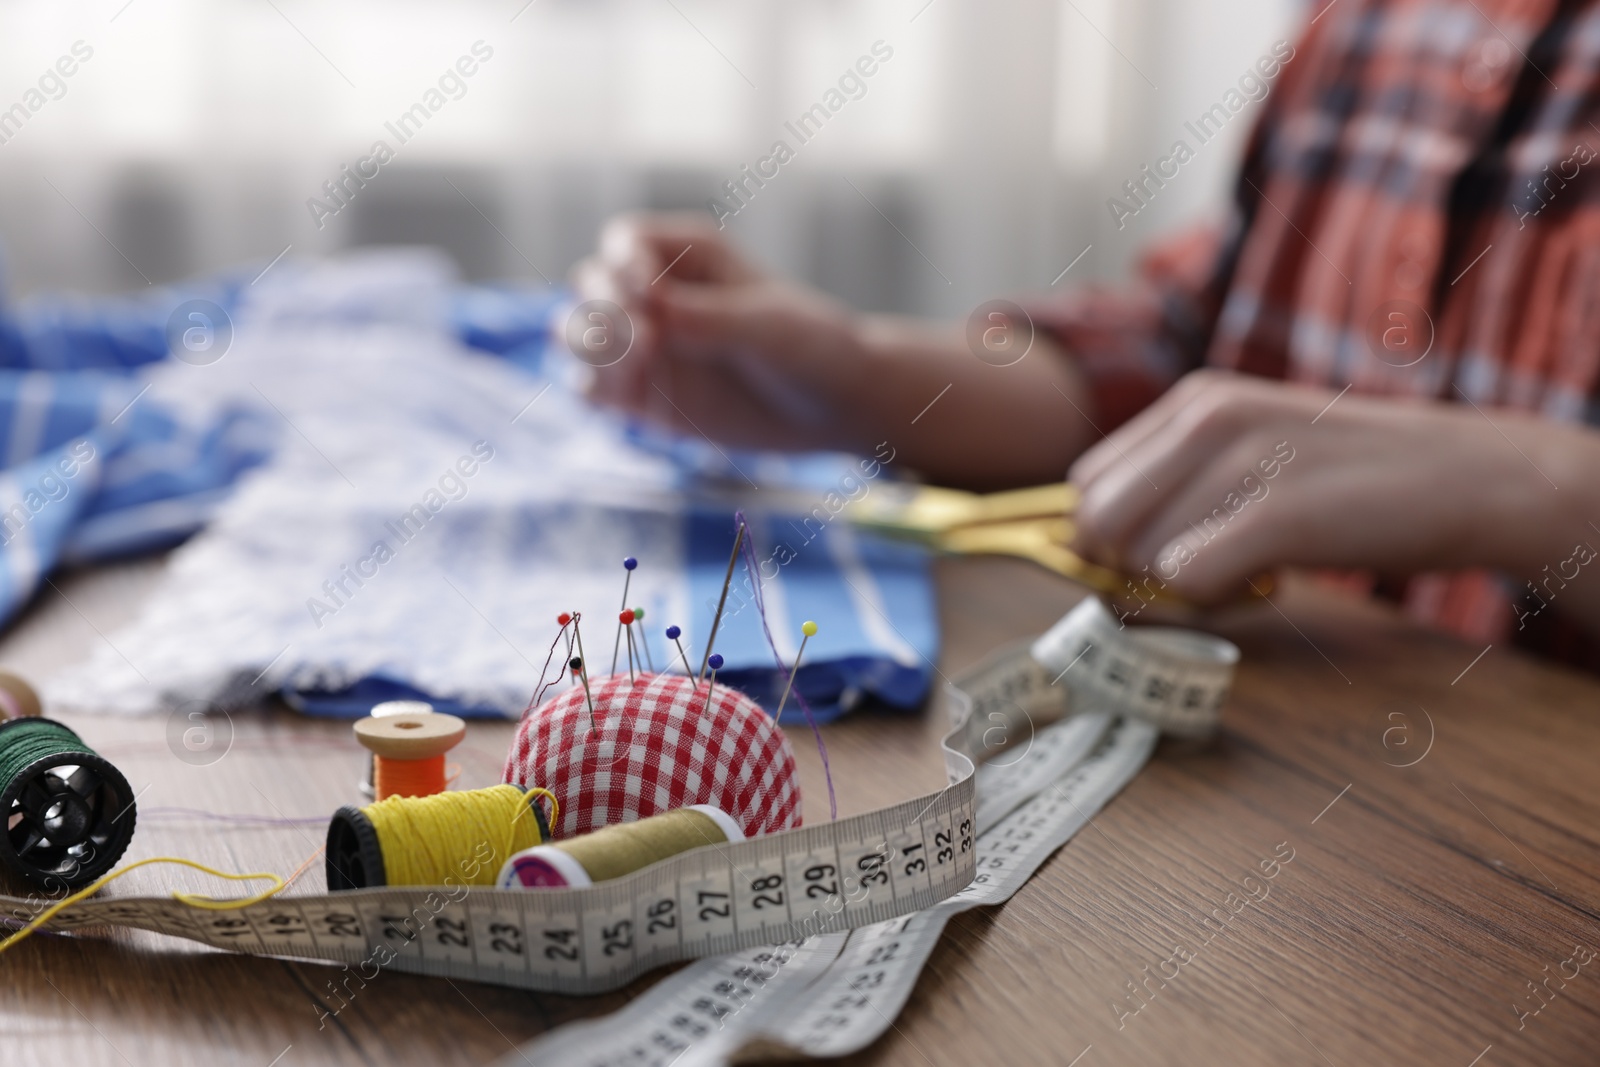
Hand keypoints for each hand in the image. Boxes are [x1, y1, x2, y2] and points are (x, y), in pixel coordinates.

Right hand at [571, 214, 868, 451]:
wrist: (833, 405)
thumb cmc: (810, 347)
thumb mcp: (766, 325)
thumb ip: (707, 317)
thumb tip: (651, 311)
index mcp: (688, 254)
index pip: (625, 240)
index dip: (624, 264)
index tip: (650, 294)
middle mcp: (657, 295)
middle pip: (590, 283)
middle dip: (605, 309)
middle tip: (648, 343)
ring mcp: (645, 347)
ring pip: (578, 335)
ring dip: (589, 348)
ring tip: (634, 368)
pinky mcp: (643, 396)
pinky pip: (591, 389)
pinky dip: (594, 391)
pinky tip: (625, 401)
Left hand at [1068, 369, 1597, 605]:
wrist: (1471, 477)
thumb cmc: (1352, 480)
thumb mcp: (1254, 452)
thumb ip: (1180, 487)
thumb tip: (1095, 553)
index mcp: (1194, 400)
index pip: (1086, 483)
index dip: (1109, 537)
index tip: (1160, 557)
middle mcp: (1206, 417)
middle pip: (1096, 521)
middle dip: (1129, 567)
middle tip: (1198, 574)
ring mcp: (1242, 460)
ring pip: (1139, 556)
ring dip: (1181, 589)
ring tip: (1247, 573)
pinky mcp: (1278, 512)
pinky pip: (1187, 579)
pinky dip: (1216, 602)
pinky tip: (1265, 584)